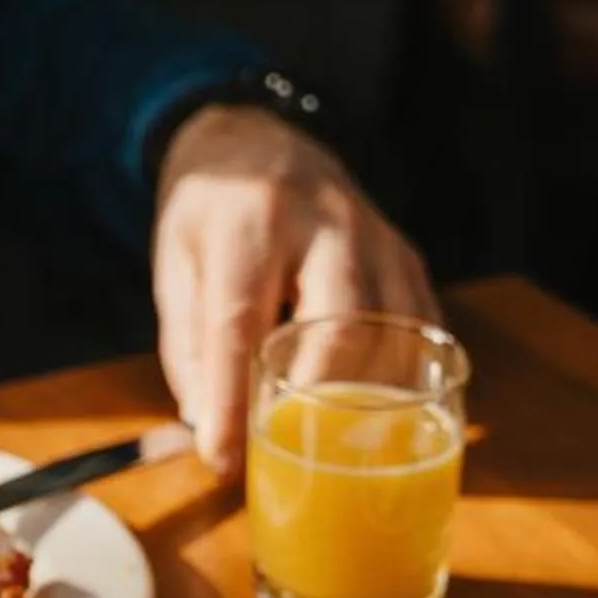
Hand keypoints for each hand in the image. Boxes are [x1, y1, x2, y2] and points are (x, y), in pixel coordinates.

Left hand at [152, 105, 437, 478]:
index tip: (223, 459)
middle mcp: (323, 222)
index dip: (233, 398)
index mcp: (250, 221)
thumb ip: (190, 350)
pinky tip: (386, 416)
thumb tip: (212, 431)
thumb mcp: (176, 267)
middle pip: (338, 325)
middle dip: (317, 403)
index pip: (241, 322)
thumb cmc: (212, 213)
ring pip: (391, 333)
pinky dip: (406, 380)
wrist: (257, 137)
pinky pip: (421, 328)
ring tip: (338, 450)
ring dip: (367, 401)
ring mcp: (376, 238)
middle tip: (292, 458)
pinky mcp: (406, 257)